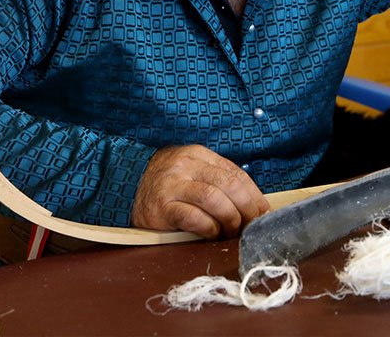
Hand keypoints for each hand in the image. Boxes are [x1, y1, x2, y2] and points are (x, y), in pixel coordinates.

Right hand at [131, 145, 270, 238]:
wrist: (125, 186)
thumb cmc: (165, 183)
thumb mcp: (190, 171)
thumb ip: (216, 180)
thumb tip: (250, 203)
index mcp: (198, 155)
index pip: (236, 174)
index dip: (254, 195)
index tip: (263, 212)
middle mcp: (186, 166)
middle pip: (229, 185)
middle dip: (247, 209)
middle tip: (252, 226)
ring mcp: (173, 186)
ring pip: (214, 200)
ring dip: (230, 220)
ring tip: (231, 232)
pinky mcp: (162, 207)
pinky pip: (195, 218)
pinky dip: (210, 229)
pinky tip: (212, 235)